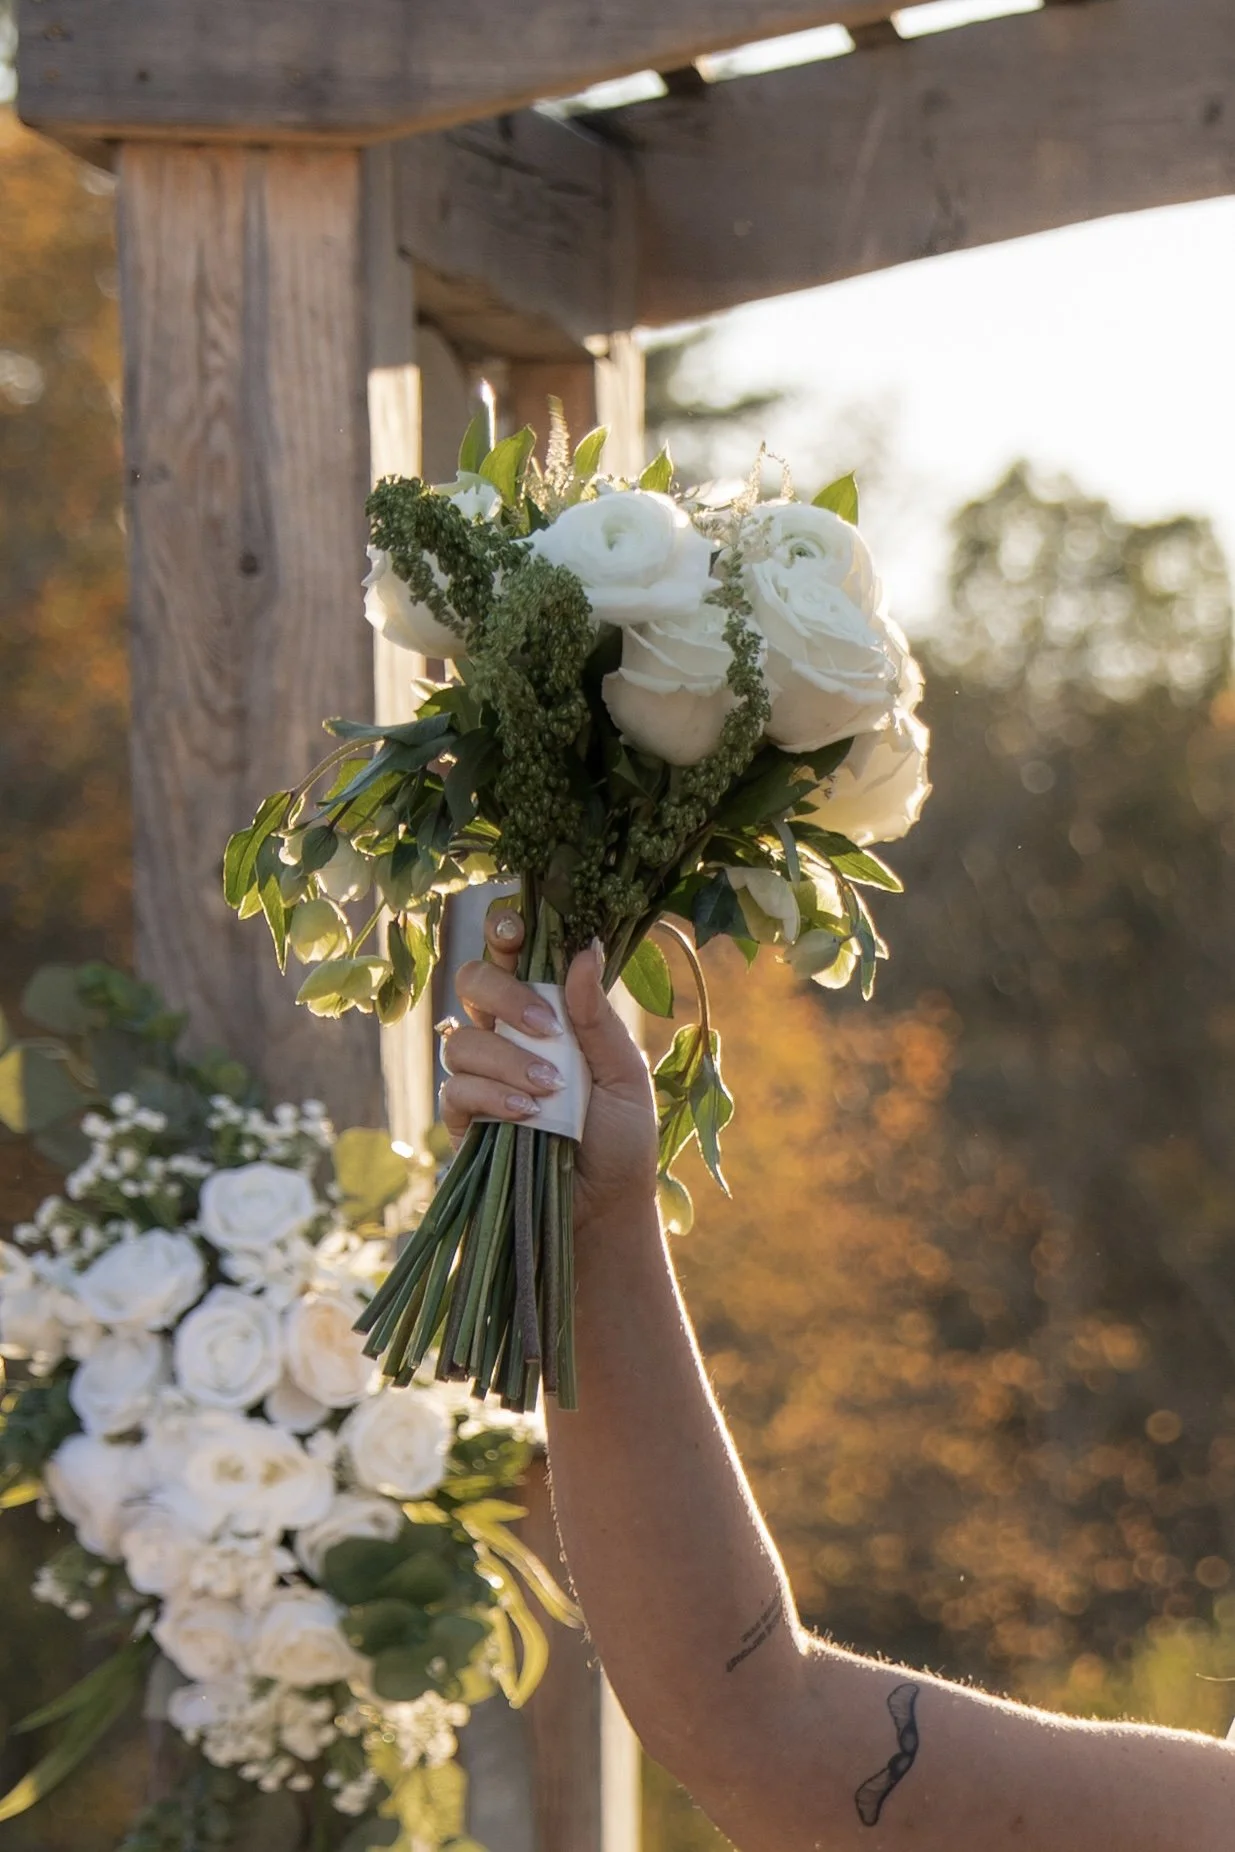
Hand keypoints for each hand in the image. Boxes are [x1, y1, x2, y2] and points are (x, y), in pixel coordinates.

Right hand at [439, 910, 657, 1233]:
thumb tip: (586, 948)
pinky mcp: (465, 1122)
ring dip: (507, 1059)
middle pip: (472, 982)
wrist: (605, 1209)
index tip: (516, 929)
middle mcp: (506, 1036)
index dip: (503, 933)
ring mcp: (481, 1078)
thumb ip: (598, 1017)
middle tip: (544, 1024)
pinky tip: (528, 1114)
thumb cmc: (621, 1139)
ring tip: (551, 1091)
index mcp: (547, 1013)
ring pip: (461, 1040)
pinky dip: (493, 1096)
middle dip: (502, 993)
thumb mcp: (624, 1074)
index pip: (512, 957)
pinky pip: (458, 1091)